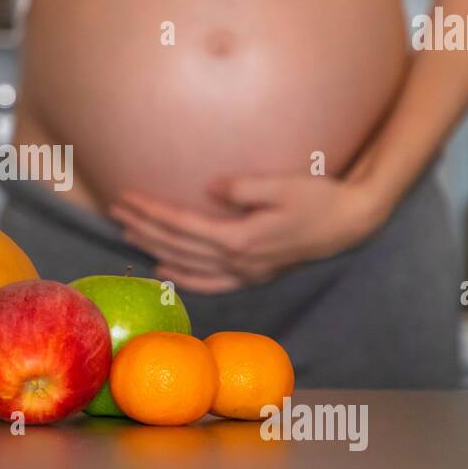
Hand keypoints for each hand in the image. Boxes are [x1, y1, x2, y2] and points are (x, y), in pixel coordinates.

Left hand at [108, 174, 386, 292]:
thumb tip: (211, 187)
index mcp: (241, 239)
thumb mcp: (285, 184)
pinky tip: (164, 270)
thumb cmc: (319, 197)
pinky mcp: (255, 274)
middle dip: (143, 228)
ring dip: (155, 250)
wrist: (352, 222)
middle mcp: (239, 261)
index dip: (151, 211)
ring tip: (127, 234)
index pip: (182, 226)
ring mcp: (247, 272)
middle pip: (178, 246)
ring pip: (188, 265)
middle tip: (115, 211)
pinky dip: (184, 278)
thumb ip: (246, 187)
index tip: (127, 197)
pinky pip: (211, 284)